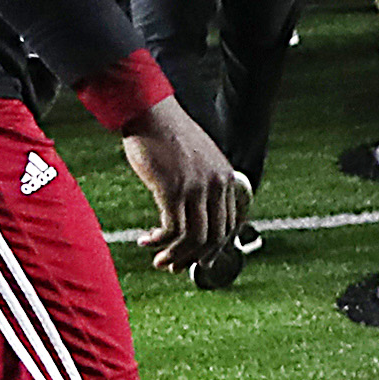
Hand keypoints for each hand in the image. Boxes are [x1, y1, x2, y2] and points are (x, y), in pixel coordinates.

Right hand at [121, 97, 248, 276]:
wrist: (150, 113)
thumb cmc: (168, 135)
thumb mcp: (199, 158)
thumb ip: (205, 182)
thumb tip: (198, 212)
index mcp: (227, 178)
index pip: (231, 225)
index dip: (216, 248)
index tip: (199, 259)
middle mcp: (216, 185)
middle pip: (215, 237)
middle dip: (195, 258)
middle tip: (175, 266)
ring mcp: (196, 188)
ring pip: (194, 239)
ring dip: (176, 256)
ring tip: (159, 262)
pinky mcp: (172, 190)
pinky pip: (172, 230)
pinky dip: (159, 242)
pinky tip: (146, 241)